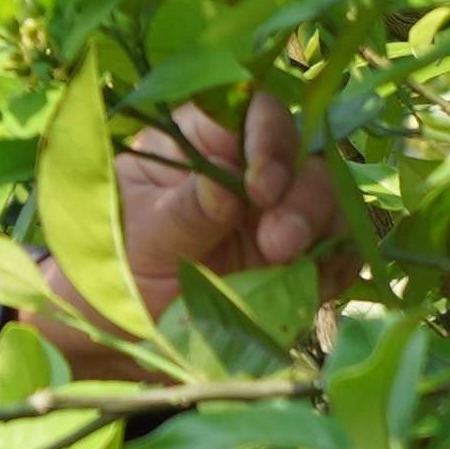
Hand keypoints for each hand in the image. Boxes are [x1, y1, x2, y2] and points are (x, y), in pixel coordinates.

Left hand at [68, 93, 339, 375]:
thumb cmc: (112, 269)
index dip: (268, 138)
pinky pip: (337, 250)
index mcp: (200, 142)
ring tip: (286, 266)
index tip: (260, 188)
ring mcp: (276, 213)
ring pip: (329, 199)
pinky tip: (314, 287)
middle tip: (277, 243)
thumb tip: (226, 181)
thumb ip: (184, 211)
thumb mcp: (138, 240)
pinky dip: (334, 266)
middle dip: (301, 196)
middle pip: (302, 154)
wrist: (121, 337)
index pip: (251, 111)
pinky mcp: (297, 258)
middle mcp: (246, 169)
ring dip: (323, 230)